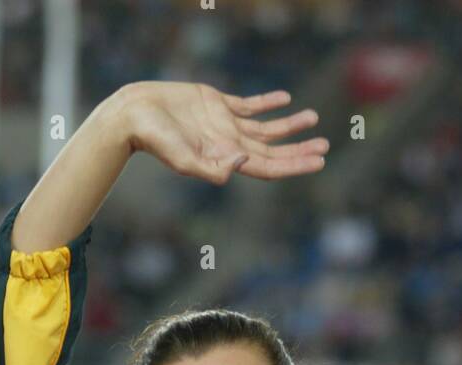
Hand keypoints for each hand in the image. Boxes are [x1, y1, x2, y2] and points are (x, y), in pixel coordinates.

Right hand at [123, 80, 328, 183]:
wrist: (136, 114)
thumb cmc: (155, 140)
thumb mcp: (183, 159)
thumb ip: (212, 168)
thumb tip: (243, 163)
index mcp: (227, 159)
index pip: (270, 166)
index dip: (296, 164)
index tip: (319, 161)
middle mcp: (230, 144)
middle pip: (274, 149)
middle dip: (300, 148)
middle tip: (326, 145)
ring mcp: (225, 124)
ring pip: (266, 127)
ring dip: (289, 125)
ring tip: (313, 118)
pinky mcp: (216, 103)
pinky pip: (249, 105)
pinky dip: (267, 102)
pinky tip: (284, 99)